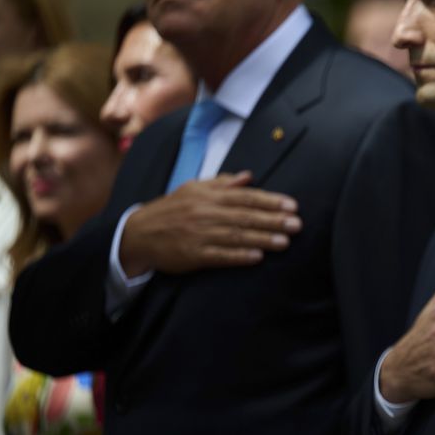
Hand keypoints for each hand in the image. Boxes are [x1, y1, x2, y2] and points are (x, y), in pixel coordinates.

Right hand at [119, 171, 299, 276]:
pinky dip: (238, 256)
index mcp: (208, 196)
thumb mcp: (193, 189)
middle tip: (297, 224)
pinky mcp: (193, 255)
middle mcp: (205, 213)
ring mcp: (199, 234)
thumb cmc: (171, 210)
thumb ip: (222, 183)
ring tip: (285, 242)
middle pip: (244, 216)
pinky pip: (219, 256)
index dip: (270, 201)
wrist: (138, 233)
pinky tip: (257, 257)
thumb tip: (249, 176)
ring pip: (236, 236)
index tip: (292, 206)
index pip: (245, 197)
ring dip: (262, 239)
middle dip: (273, 220)